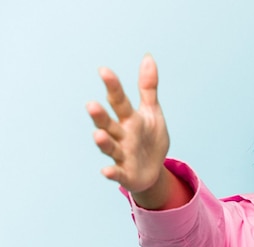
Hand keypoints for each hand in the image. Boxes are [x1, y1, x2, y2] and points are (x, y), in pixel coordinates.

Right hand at [86, 54, 168, 193]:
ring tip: (98, 134)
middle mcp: (121, 135)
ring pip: (110, 147)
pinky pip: (117, 173)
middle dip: (100, 116)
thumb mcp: (152, 112)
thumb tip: (148, 57)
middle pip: (108, 124)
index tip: (104, 71)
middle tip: (91, 105)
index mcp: (129, 119)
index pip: (119, 101)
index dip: (112, 87)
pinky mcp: (125, 174)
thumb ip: (148, 88)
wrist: (154, 170)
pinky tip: (106, 171)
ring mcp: (122, 155)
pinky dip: (112, 172)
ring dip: (103, 142)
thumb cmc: (149, 138)